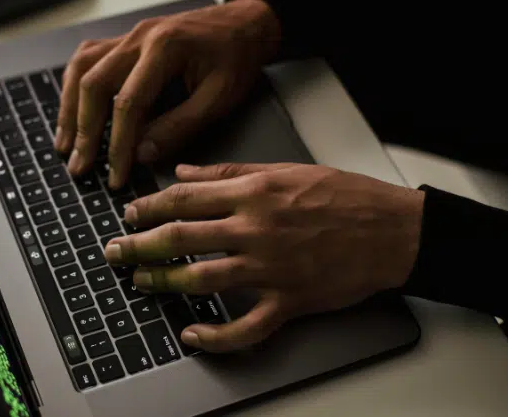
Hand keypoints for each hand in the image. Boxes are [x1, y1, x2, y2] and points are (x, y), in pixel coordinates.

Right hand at [55, 0, 280, 188]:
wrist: (244, 25)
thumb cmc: (236, 57)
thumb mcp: (219, 98)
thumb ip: (180, 126)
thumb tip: (142, 154)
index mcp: (165, 48)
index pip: (128, 103)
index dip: (118, 144)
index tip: (116, 174)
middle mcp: (139, 37)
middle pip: (94, 84)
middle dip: (84, 131)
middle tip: (80, 167)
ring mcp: (129, 36)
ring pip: (82, 69)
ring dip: (69, 109)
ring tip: (65, 145)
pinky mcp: (126, 41)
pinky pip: (88, 59)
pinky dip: (75, 86)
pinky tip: (71, 109)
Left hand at [103, 163, 424, 351]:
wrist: (392, 231)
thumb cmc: (345, 196)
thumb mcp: (286, 169)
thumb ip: (230, 170)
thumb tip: (185, 172)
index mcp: (254, 192)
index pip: (184, 198)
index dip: (148, 207)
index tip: (129, 214)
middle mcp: (256, 229)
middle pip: (181, 238)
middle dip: (139, 245)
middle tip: (115, 251)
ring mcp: (270, 268)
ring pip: (201, 280)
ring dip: (164, 283)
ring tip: (140, 282)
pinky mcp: (288, 301)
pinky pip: (245, 327)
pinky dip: (215, 336)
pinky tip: (192, 335)